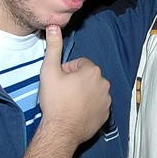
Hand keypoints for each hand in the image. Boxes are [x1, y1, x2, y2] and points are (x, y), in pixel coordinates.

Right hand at [39, 25, 110, 145]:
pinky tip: (76, 112)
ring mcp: (107, 100)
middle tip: (63, 93)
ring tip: (69, 103)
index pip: (79, 64)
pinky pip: (97, 105)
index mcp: (92, 71)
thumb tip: (54, 27)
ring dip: (83, 94)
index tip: (59, 82)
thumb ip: (54, 47)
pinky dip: (89, 107)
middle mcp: (104, 84)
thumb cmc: (55, 101)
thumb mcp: (49, 71)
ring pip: (93, 91)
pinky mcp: (106, 114)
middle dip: (76, 82)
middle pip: (87, 77)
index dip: (67, 71)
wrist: (61, 130)